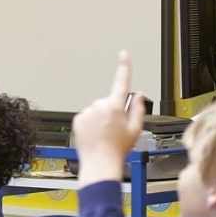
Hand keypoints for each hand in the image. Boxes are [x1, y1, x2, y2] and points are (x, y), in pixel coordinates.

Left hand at [73, 51, 145, 186]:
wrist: (99, 162)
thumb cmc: (118, 148)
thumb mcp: (136, 129)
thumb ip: (137, 109)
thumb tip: (137, 95)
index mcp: (115, 106)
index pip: (121, 82)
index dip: (124, 66)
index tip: (124, 54)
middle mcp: (99, 106)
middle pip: (109, 101)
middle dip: (112, 111)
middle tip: (115, 129)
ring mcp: (87, 112)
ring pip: (96, 110)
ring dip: (100, 118)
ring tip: (104, 135)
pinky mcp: (77, 119)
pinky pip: (86, 117)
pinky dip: (90, 123)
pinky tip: (94, 135)